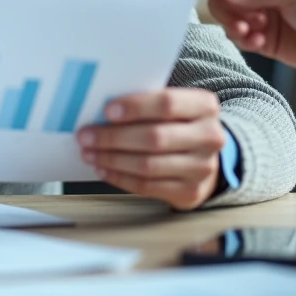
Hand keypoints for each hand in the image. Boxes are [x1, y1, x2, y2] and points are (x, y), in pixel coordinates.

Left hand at [77, 88, 226, 209]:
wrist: (204, 158)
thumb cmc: (177, 124)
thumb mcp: (172, 107)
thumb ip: (146, 104)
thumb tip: (100, 111)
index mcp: (205, 106)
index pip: (167, 103)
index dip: (135, 107)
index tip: (107, 111)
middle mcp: (210, 136)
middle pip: (154, 137)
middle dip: (114, 137)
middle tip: (85, 135)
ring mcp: (202, 167)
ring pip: (148, 165)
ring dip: (112, 159)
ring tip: (89, 153)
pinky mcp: (190, 192)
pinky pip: (147, 186)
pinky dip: (120, 178)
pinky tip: (103, 169)